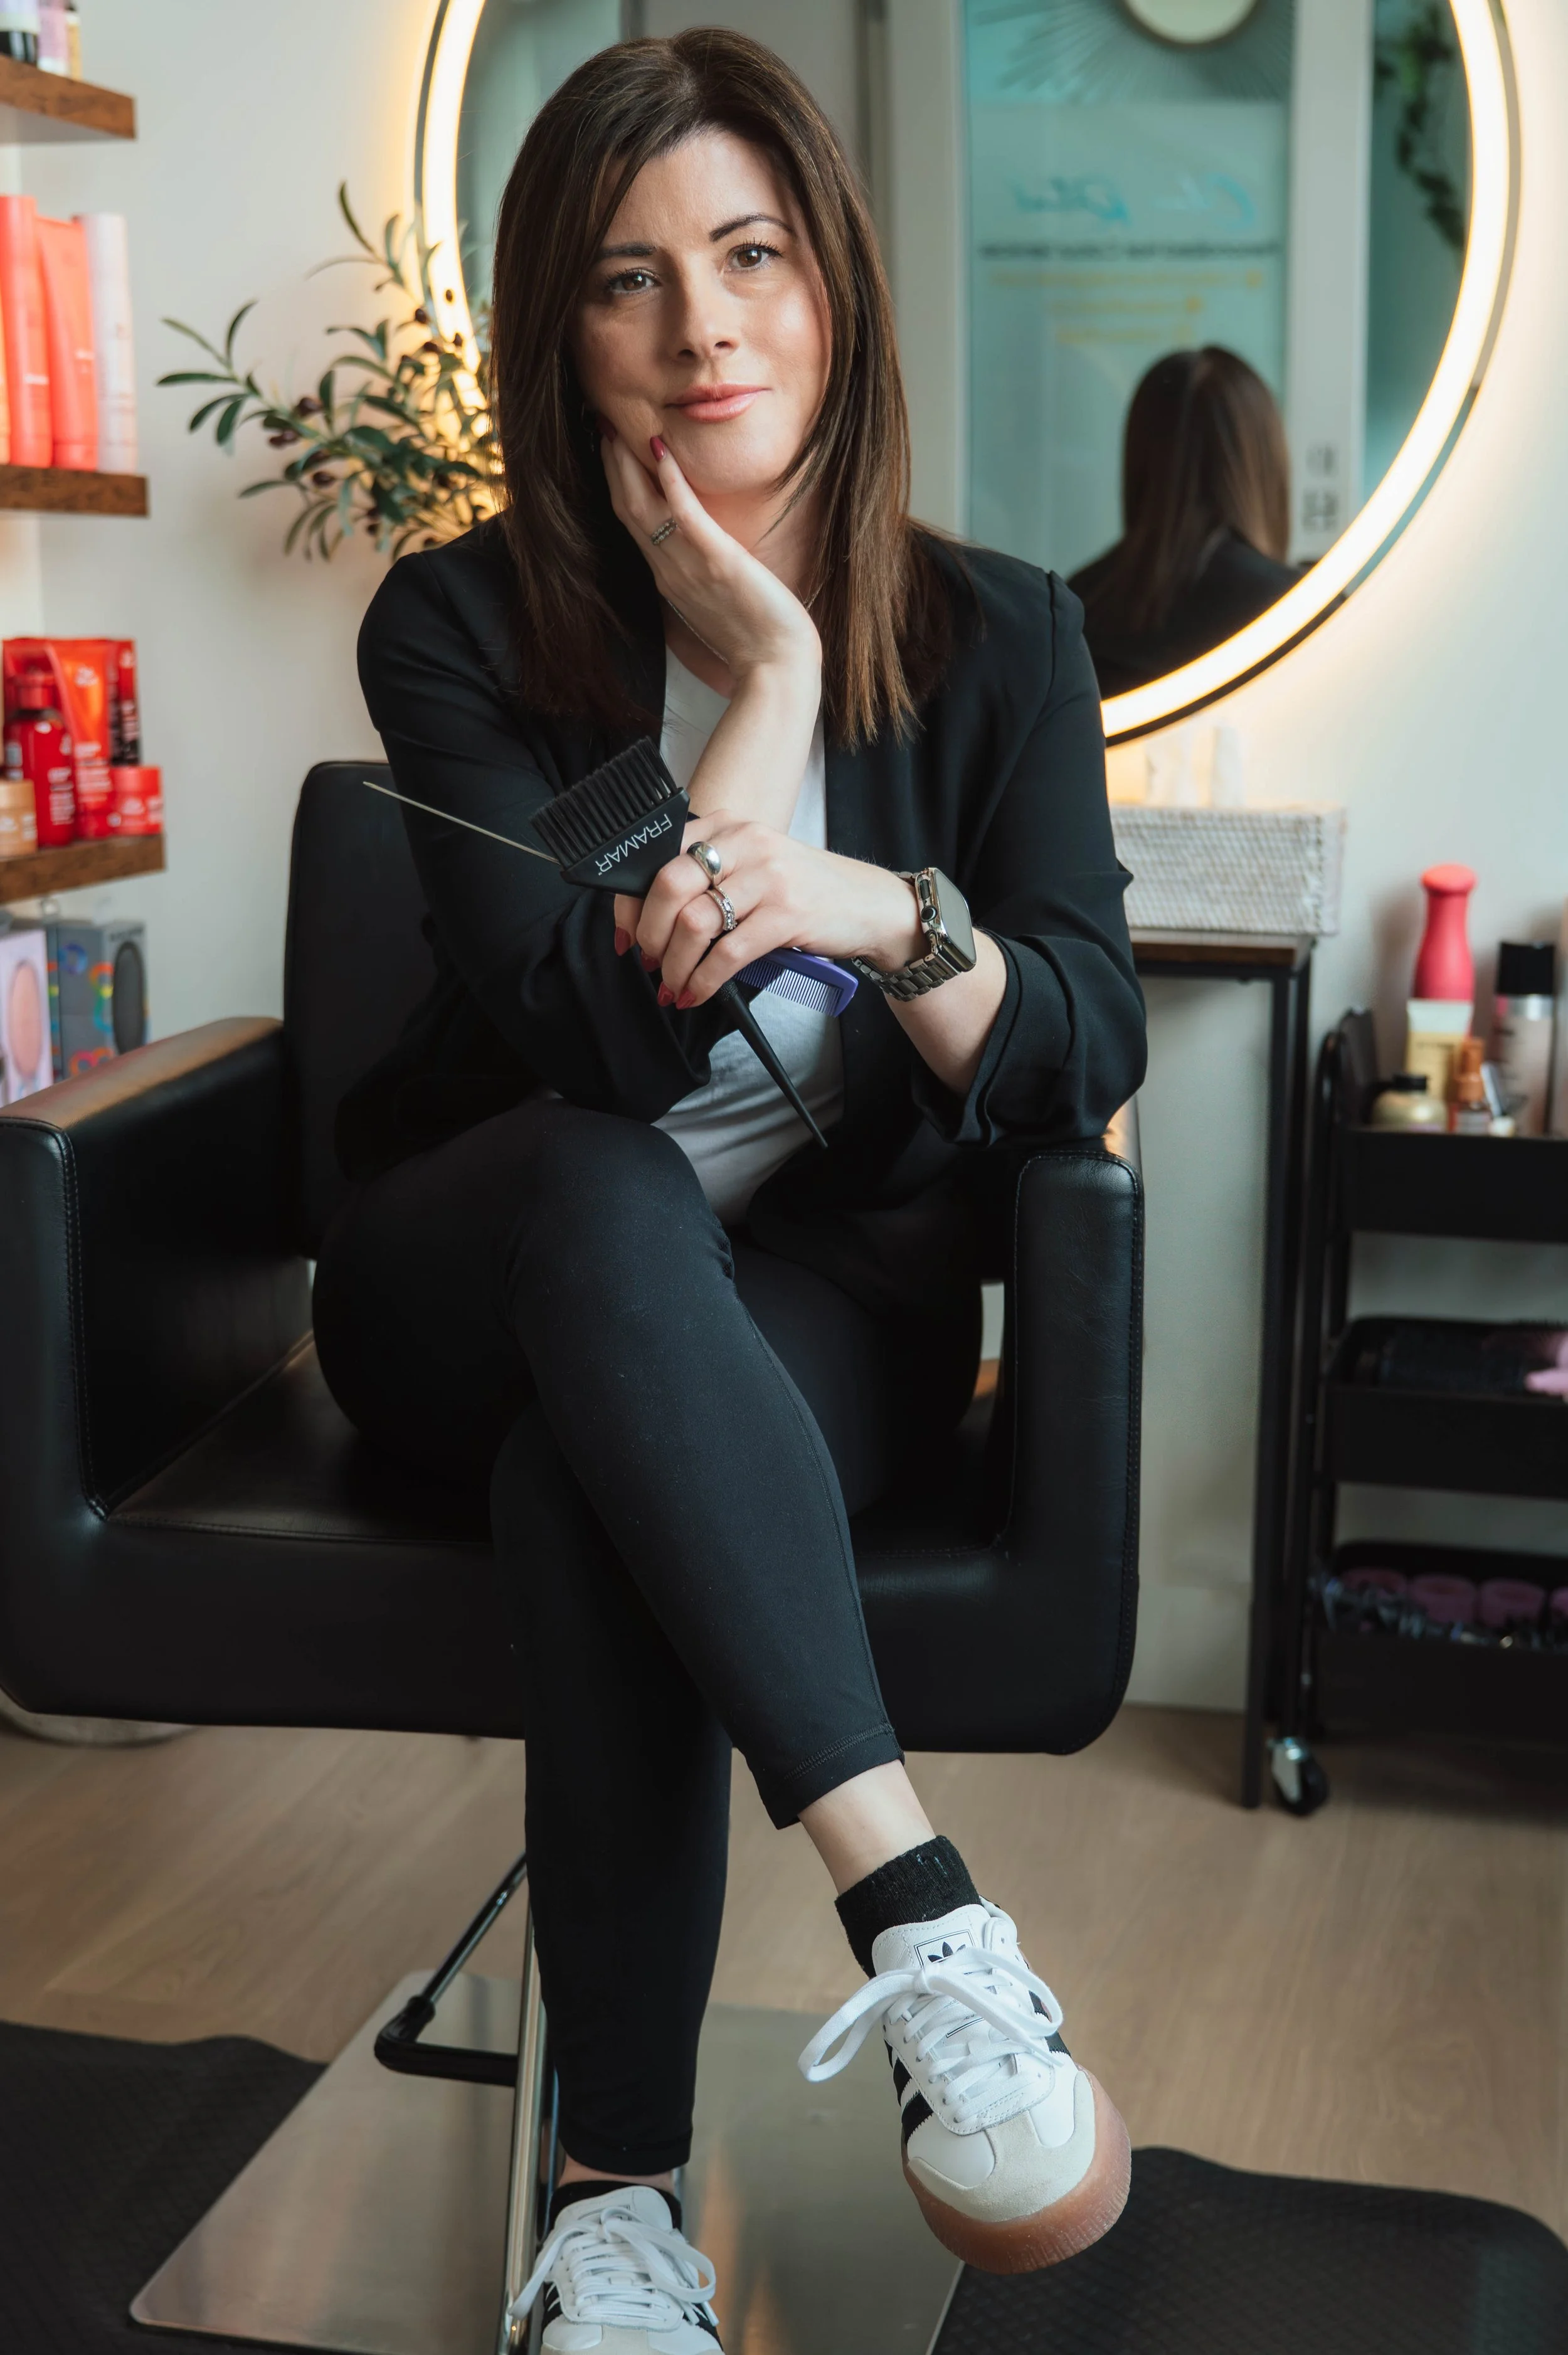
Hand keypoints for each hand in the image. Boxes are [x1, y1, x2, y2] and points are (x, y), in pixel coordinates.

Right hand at [601, 432, 820, 686]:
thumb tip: (699, 553)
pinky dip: (671, 481)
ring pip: (643, 508)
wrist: (775, 667)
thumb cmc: (754, 639)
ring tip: (618, 428)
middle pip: (628, 509)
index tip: (610, 449)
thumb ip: (700, 574)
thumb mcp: (717, 600)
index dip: (618, 484)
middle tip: (602, 424)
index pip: (633, 523)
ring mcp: (688, 566)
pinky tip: (660, 449)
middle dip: (613, 465)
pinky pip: (684, 515)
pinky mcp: (717, 561)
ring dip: (628, 465)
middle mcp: (669, 569)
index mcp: (668, 578)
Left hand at [613, 817, 924, 1008]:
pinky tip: (696, 994)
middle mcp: (745, 843)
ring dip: (674, 964)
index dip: (630, 902)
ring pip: (695, 922)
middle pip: (668, 885)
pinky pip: (728, 953)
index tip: (625, 935)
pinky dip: (703, 981)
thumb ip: (705, 875)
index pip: (657, 856)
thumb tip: (647, 917)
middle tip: (650, 961)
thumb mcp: (750, 864)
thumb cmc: (801, 888)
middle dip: (650, 934)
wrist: (866, 903)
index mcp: (726, 826)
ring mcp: (768, 877)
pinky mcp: (787, 914)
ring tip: (672, 985)